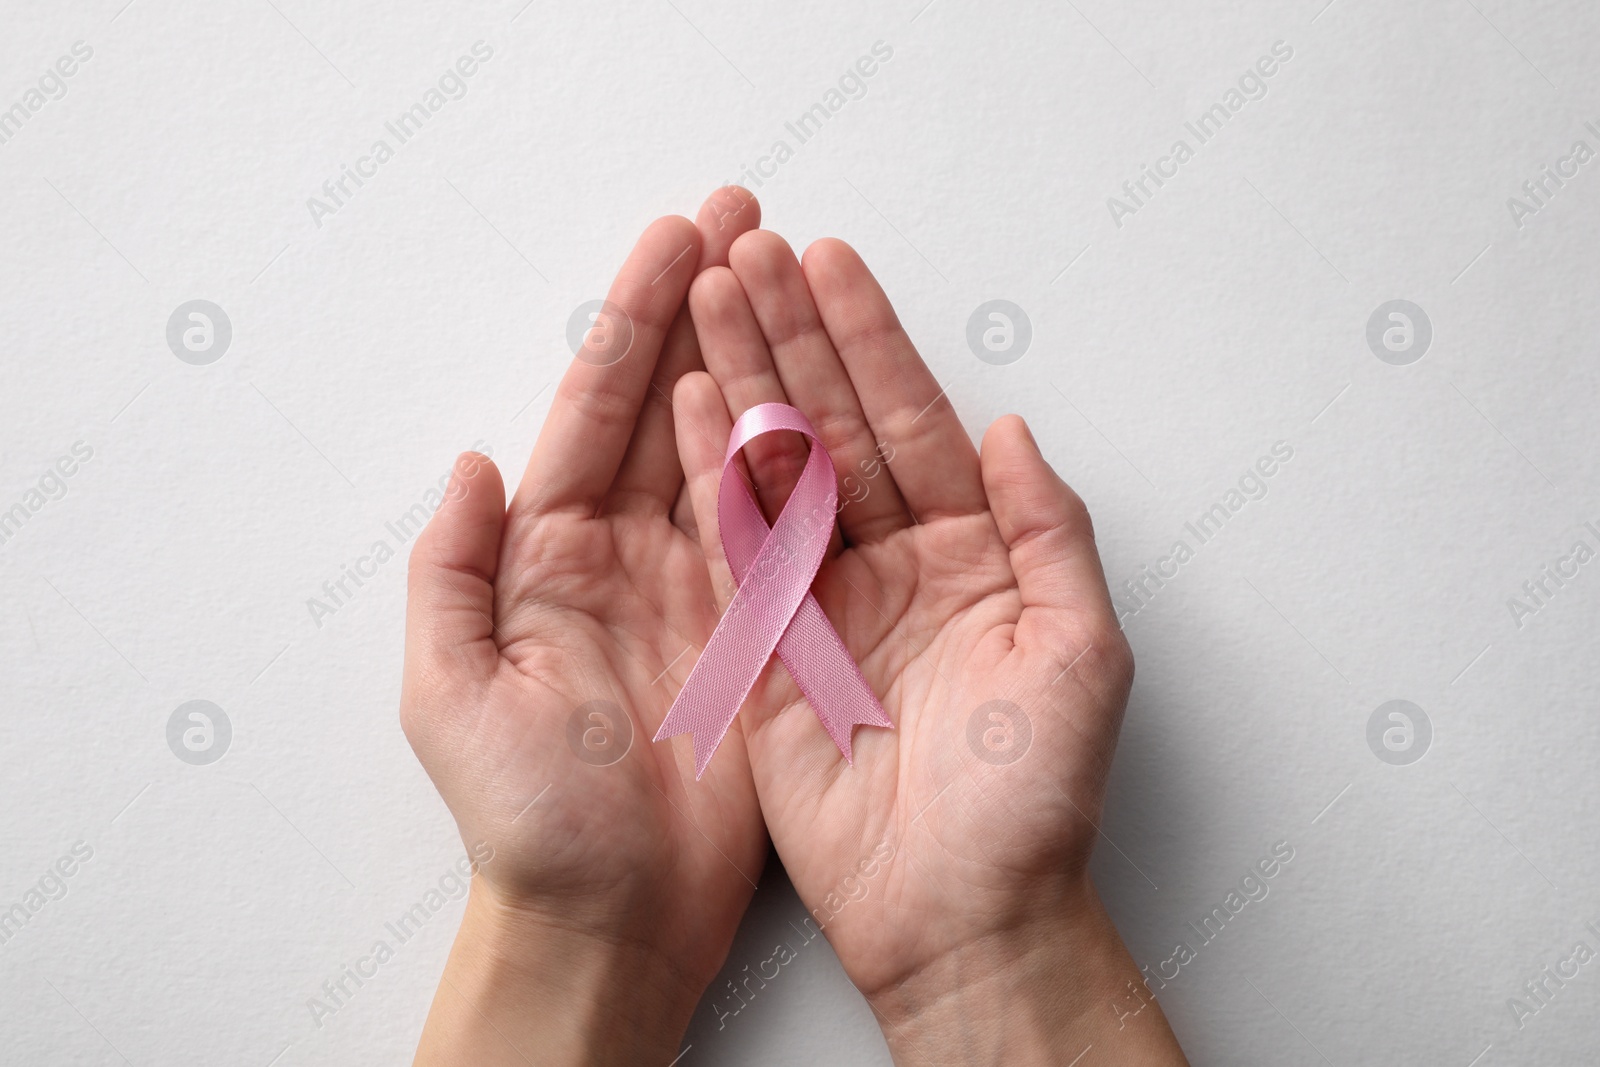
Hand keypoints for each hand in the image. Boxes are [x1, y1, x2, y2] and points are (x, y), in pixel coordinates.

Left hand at [402, 188, 769, 1065]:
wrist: (612, 918)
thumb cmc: (528, 820)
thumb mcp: (452, 697)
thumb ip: (453, 573)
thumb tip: (472, 461)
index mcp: (547, 556)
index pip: (593, 410)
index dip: (633, 322)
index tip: (676, 242)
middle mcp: (623, 555)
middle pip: (665, 404)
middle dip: (703, 307)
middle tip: (746, 220)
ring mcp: (698, 585)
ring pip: (728, 445)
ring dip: (755, 357)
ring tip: (788, 275)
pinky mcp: (760, 627)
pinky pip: (781, 524)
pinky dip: (799, 453)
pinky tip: (821, 390)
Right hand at [671, 232, 1186, 1063]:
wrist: (964, 912)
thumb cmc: (1036, 797)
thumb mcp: (1082, 650)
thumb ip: (1050, 530)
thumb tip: (1010, 428)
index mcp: (973, 551)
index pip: (911, 421)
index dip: (870, 339)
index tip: (829, 262)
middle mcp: (893, 561)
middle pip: (832, 425)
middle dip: (789, 336)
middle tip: (746, 251)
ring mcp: (824, 601)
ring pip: (776, 469)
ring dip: (741, 382)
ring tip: (704, 298)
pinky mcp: (768, 649)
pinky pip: (734, 550)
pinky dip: (708, 478)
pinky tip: (686, 408)